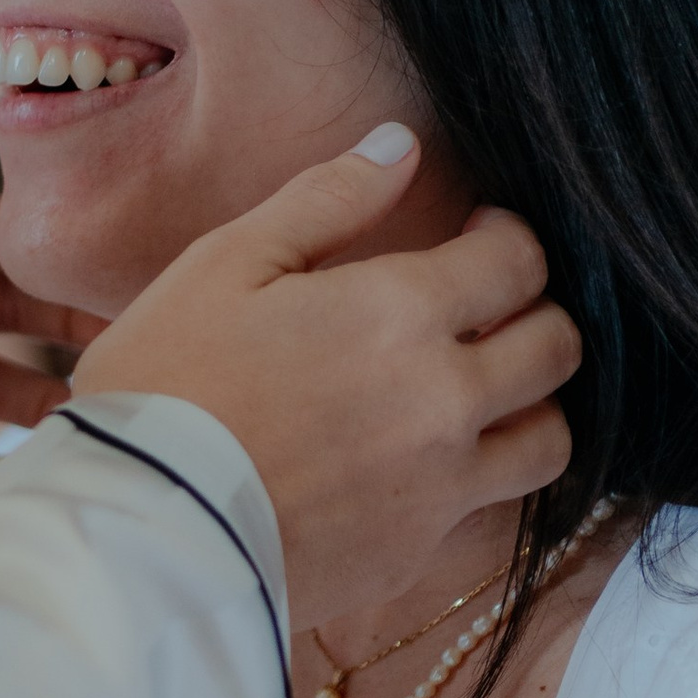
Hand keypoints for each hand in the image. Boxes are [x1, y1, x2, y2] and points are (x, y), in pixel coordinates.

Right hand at [75, 127, 579, 634]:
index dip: (508, 236)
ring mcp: (440, 485)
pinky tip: (417, 460)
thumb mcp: (226, 263)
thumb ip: (326, 200)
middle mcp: (444, 399)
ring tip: (478, 393)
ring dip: (528, 405)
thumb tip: (399, 145)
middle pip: (557, 348)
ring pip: (550, 440)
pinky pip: (488, 507)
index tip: (478, 234)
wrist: (140, 533)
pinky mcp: (417, 552)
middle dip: (537, 314)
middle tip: (488, 309)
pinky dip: (473, 475)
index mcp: (400, 313)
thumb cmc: (166, 383)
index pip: (517, 261)